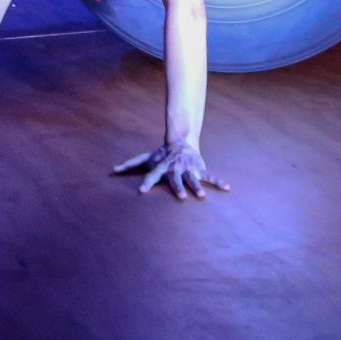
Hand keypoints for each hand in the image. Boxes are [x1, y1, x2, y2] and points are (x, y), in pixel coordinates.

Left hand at [114, 142, 228, 200]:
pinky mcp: (200, 168)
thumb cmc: (161, 155)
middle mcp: (175, 168)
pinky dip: (218, 182)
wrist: (180, 142)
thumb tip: (113, 169)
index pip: (152, 175)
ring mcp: (188, 168)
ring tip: (202, 195)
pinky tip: (227, 188)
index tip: (141, 191)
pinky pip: (210, 176)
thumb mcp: (146, 158)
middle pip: (175, 179)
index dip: (146, 182)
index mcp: (161, 167)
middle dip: (178, 187)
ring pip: (193, 178)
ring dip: (198, 186)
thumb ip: (130, 164)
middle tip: (182, 197)